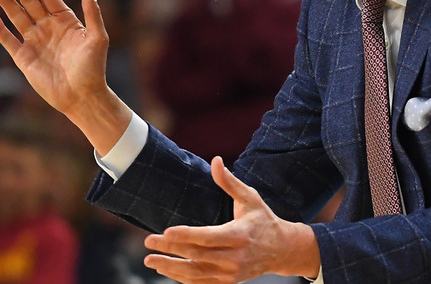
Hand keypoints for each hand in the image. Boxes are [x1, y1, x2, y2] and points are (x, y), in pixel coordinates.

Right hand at [0, 0, 129, 153]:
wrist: (82, 96)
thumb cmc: (93, 68)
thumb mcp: (97, 38)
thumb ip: (92, 13)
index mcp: (66, 22)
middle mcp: (49, 29)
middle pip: (30, 3)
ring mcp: (35, 42)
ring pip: (17, 17)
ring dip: (6, 2)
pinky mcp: (24, 58)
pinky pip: (8, 40)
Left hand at [143, 157, 320, 282]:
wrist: (282, 250)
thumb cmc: (263, 219)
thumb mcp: (250, 198)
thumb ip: (229, 182)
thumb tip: (215, 160)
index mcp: (239, 235)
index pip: (207, 237)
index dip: (185, 235)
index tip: (166, 231)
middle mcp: (235, 257)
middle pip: (196, 255)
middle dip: (170, 249)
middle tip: (148, 241)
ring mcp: (231, 273)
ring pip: (195, 273)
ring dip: (171, 268)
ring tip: (151, 260)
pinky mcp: (228, 282)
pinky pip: (201, 283)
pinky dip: (182, 278)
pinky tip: (166, 270)